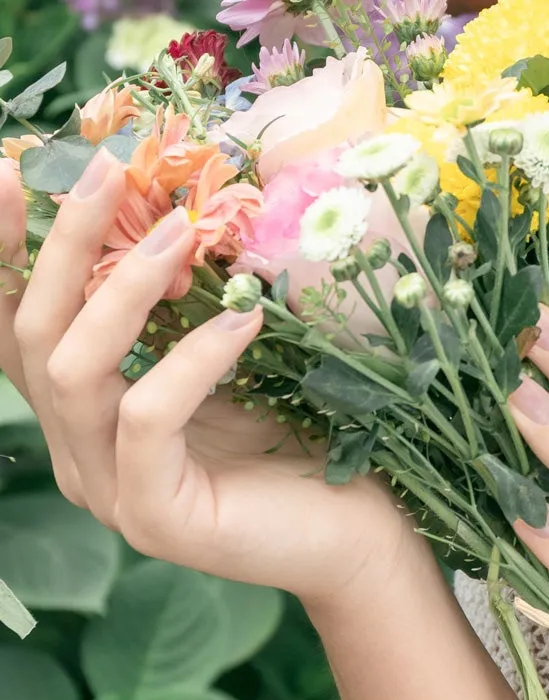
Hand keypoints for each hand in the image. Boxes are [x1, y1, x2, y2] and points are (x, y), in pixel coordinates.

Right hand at [0, 151, 414, 609]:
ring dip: (122, 291)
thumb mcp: (234, 355)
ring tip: (180, 234)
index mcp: (86, 409)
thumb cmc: (302, 433)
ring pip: (73, 373)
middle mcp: (79, 450)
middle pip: (33, 334)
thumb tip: (181, 202)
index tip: (11, 167)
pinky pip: (146, 420)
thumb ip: (190, 303)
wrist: (362, 532)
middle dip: (63, 244)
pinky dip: (189, 360)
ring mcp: (108, 489)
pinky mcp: (155, 516)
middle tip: (106, 172)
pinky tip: (244, 323)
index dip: (4, 251)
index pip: (19, 323)